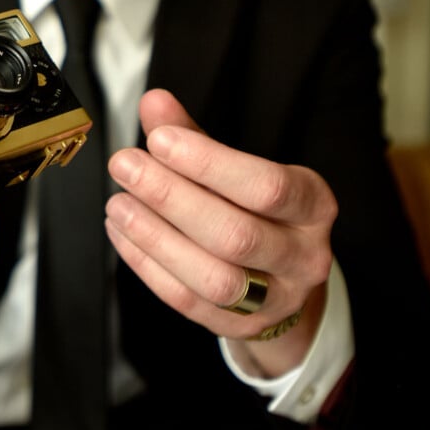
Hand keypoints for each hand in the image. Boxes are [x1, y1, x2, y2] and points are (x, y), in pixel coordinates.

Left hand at [106, 89, 336, 375]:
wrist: (282, 282)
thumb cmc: (254, 211)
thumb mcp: (235, 169)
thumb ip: (193, 136)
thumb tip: (153, 101)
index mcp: (312, 205)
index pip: (266, 186)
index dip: (209, 163)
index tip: (159, 139)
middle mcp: (303, 256)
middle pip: (236, 234)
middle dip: (171, 198)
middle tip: (124, 165)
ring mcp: (275, 299)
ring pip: (214, 278)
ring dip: (156, 238)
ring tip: (117, 204)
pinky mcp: (240, 327)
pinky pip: (188, 301)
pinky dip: (148, 266)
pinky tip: (121, 233)